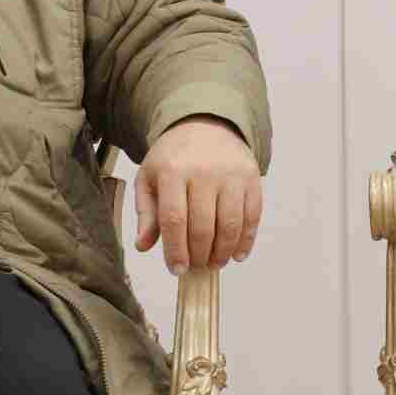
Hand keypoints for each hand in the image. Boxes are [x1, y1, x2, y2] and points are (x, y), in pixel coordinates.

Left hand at [134, 116, 261, 273]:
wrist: (204, 125)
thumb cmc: (174, 158)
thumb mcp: (150, 179)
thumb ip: (147, 213)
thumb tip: (143, 245)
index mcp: (172, 171)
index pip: (174, 219)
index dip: (176, 250)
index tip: (177, 269)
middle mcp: (204, 171)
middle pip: (203, 227)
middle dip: (200, 255)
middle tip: (197, 266)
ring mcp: (231, 174)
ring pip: (230, 224)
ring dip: (223, 252)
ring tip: (215, 262)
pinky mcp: (251, 177)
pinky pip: (252, 215)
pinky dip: (246, 240)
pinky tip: (238, 254)